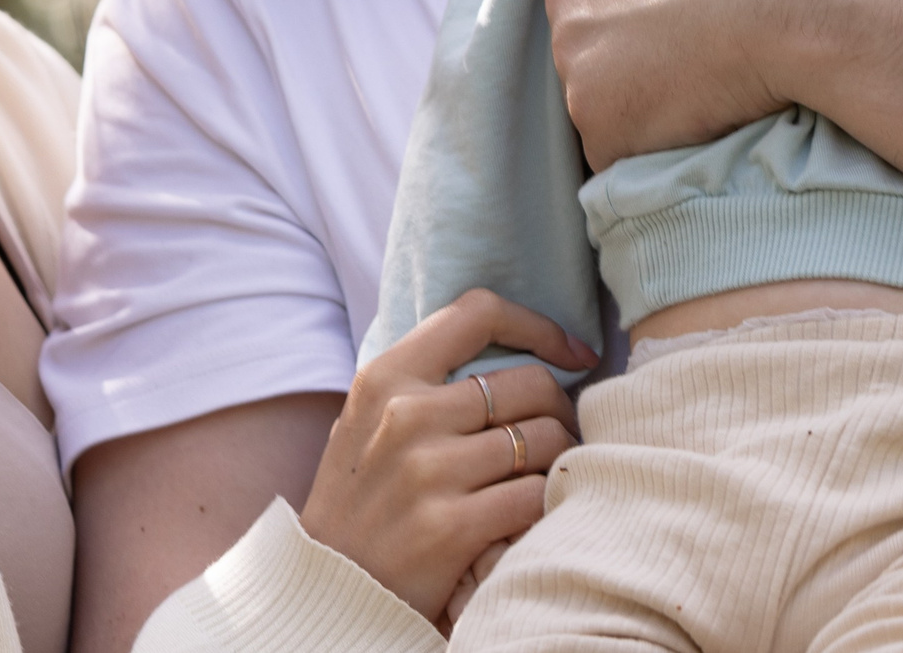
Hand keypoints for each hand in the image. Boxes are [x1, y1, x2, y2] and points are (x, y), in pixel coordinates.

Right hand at [299, 289, 592, 622]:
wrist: (330, 590)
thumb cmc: (361, 502)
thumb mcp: (366, 423)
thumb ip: (422, 383)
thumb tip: (512, 347)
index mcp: (384, 378)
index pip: (477, 313)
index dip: (538, 326)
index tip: (571, 353)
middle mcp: (405, 416)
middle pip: (529, 383)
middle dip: (561, 409)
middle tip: (560, 433)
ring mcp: (428, 471)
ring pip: (544, 439)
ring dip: (559, 459)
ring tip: (547, 475)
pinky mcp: (451, 527)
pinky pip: (537, 495)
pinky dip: (548, 504)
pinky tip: (536, 514)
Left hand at [547, 0, 844, 168]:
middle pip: (590, 23)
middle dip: (631, 34)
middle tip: (700, 44)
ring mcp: (581, 67)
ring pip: (601, 86)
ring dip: (639, 91)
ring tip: (706, 92)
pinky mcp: (606, 127)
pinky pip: (618, 144)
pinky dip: (647, 142)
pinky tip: (694, 134)